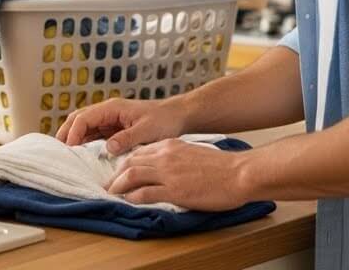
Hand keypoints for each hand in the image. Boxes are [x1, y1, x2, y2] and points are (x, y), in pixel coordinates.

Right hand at [56, 97, 188, 154]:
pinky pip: (93, 135)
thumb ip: (126, 138)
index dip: (74, 133)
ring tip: (65, 156)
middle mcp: (107, 112)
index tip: (70, 150)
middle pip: (78, 119)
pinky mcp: (113, 129)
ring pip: (83, 127)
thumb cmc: (164, 120)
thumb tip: (107, 148)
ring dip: (73, 139)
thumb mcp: (146, 130)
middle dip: (66, 133)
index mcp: (112, 108)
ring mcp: (109, 120)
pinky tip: (82, 156)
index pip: (84, 118)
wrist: (177, 116)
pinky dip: (84, 144)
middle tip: (58, 152)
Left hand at [106, 138, 250, 211]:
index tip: (119, 172)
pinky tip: (128, 201)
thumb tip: (165, 168)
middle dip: (116, 175)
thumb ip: (176, 157)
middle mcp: (165, 156)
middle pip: (130, 163)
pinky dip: (133, 197)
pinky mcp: (174, 190)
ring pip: (132, 176)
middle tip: (109, 185)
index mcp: (170, 145)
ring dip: (118, 186)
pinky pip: (145, 193)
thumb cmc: (222, 166)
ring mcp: (168, 173)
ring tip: (112, 194)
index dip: (125, 163)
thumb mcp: (193, 153)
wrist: (239, 173)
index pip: (138, 152)